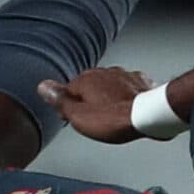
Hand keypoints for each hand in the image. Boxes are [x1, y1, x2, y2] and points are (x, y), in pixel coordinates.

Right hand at [38, 66, 152, 143]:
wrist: (151, 116)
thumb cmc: (117, 118)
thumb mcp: (78, 116)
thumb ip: (60, 101)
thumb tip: (43, 88)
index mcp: (85, 79)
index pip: (69, 90)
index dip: (71, 107)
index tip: (75, 118)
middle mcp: (104, 72)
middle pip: (91, 87)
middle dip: (92, 101)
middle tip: (97, 120)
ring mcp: (124, 76)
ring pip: (111, 86)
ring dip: (110, 98)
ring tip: (114, 116)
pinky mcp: (142, 82)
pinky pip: (130, 88)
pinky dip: (128, 97)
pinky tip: (130, 108)